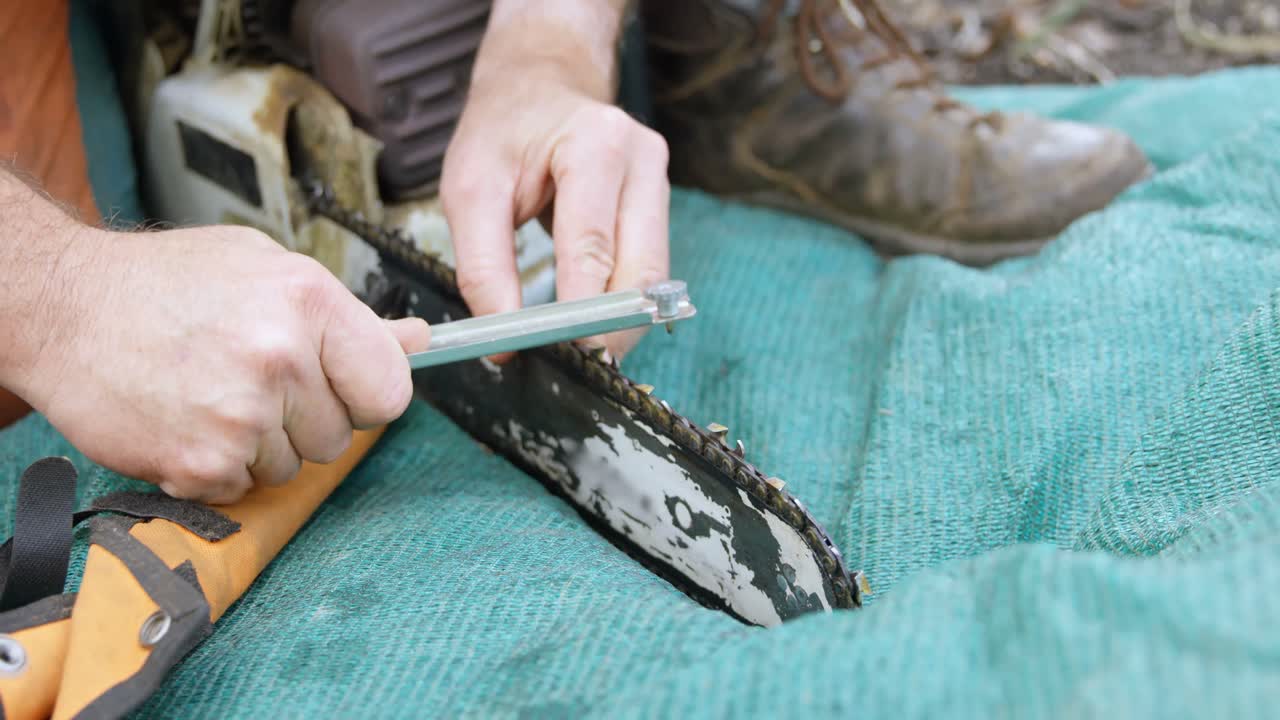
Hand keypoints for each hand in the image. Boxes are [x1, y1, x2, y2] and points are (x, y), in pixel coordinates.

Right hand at [13, 225, 428, 503]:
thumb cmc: (168, 282)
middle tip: (252, 380)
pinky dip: (216, 468)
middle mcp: (282, 358)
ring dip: (258, 445)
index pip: (390, 389)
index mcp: (310, 301)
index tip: (341, 388)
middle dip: (304, 419)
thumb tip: (418, 342)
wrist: (65, 306)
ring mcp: (240, 415)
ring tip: (211, 393)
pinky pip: (241, 488)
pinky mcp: (199, 463)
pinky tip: (186, 419)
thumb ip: (348, 316)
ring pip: (290, 467)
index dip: (365, 394)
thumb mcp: (268, 270)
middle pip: (339, 435)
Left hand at [441, 59, 670, 360]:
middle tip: (575, 370)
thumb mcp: (469, 189)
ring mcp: (659, 180)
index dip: (579, 309)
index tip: (558, 356)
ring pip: (653, 278)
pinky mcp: (661, 201)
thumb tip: (505, 342)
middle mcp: (642, 159)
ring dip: (620, 322)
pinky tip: (593, 324)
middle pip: (640, 269)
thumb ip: (482, 265)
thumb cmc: (502, 133)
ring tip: (580, 355)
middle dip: (609, 327)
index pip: (592, 245)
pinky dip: (622, 303)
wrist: (539, 84)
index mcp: (595, 144)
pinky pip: (648, 269)